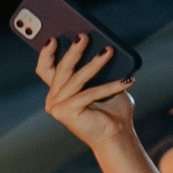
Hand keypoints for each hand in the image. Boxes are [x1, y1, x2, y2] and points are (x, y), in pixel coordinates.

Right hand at [38, 34, 135, 149]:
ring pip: (75, 79)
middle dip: (72, 52)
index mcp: (58, 91)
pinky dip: (110, 86)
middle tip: (84, 37)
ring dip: (93, 64)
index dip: (46, 54)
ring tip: (109, 51)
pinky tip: (127, 80)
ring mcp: (57, 107)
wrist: (116, 135)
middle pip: (60, 70)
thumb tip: (103, 47)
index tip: (53, 38)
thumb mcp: (105, 83)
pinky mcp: (66, 113)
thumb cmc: (112, 110)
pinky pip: (89, 94)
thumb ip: (98, 70)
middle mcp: (53, 99)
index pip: (45, 69)